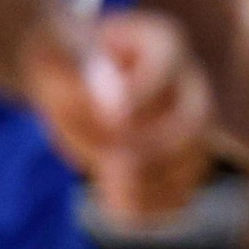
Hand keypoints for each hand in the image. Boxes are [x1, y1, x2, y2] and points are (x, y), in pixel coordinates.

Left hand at [29, 10, 216, 226]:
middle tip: (112, 161)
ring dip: (152, 183)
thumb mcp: (51, 60)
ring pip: (194, 160)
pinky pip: (181, 192)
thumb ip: (76, 82)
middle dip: (156, 146)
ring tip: (108, 184)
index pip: (168, 63)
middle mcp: (187, 81)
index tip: (109, 120)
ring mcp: (190, 123)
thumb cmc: (58, 60)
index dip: (142, 94)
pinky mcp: (179, 160)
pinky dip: (153, 207)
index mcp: (161, 41)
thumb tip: (113, 113)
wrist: (67, 75)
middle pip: (197, 117)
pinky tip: (118, 205)